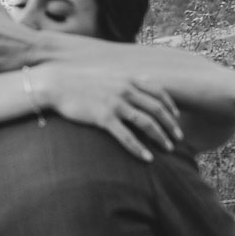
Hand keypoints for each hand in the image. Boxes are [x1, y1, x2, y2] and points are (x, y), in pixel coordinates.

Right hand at [32, 64, 179, 160]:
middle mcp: (125, 90)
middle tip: (178, 138)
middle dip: (171, 125)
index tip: (177, 117)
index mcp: (127, 80)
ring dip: (161, 136)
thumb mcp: (104, 78)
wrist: (56, 84)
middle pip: (157, 109)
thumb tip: (130, 90)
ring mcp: (115, 104)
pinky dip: (139, 148)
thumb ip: (120, 83)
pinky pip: (126, 136)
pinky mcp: (103, 117)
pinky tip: (147, 158)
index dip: (171, 106)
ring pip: (146, 122)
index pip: (158, 91)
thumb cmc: (77, 82)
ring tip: (168, 148)